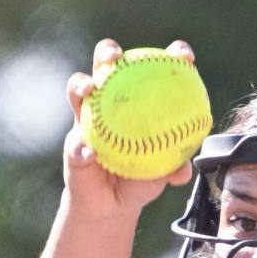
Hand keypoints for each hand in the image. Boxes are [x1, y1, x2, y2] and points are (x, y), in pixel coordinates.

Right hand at [64, 38, 194, 216]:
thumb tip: (184, 171)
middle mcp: (109, 101)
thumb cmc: (139, 181)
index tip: (182, 54)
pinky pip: (74, 143)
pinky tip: (88, 152)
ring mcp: (86, 118)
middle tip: (117, 56)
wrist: (110, 206)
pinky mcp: (72, 143)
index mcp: (137, 103)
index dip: (169, 56)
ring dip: (82, 84)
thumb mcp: (160, 177)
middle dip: (108, 51)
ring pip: (78, 89)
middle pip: (105, 65)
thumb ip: (174, 169)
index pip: (152, 71)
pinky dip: (81, 147)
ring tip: (90, 88)